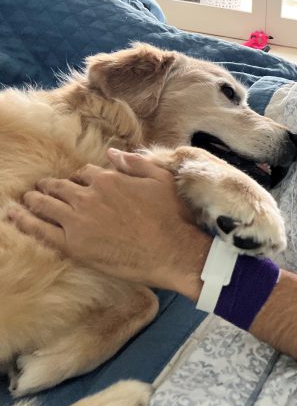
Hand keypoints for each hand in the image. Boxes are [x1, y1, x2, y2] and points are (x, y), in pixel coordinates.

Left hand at [7, 149, 210, 298]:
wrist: (171, 251)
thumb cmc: (171, 217)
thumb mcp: (161, 179)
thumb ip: (136, 163)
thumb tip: (112, 154)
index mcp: (108, 180)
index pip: (85, 173)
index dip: (81, 178)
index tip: (80, 185)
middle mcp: (89, 197)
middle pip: (60, 186)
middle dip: (50, 186)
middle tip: (43, 189)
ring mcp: (78, 221)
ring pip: (45, 203)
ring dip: (33, 199)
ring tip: (26, 200)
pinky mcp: (73, 244)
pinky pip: (39, 229)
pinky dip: (23, 220)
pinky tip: (13, 215)